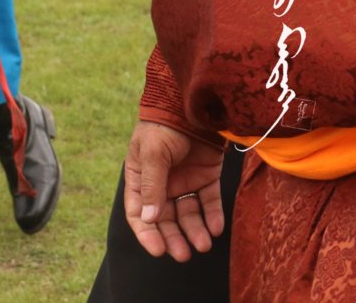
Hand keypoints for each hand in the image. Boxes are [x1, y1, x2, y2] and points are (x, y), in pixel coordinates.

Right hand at [123, 119, 226, 260]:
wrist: (194, 100)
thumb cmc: (165, 124)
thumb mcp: (153, 154)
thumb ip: (152, 186)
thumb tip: (149, 219)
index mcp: (141, 177)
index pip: (140, 213)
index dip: (147, 234)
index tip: (158, 250)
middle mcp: (162, 183)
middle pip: (166, 219)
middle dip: (174, 238)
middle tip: (183, 255)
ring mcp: (185, 179)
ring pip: (188, 213)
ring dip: (194, 231)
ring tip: (203, 245)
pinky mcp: (206, 175)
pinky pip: (209, 201)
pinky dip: (212, 216)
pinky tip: (216, 228)